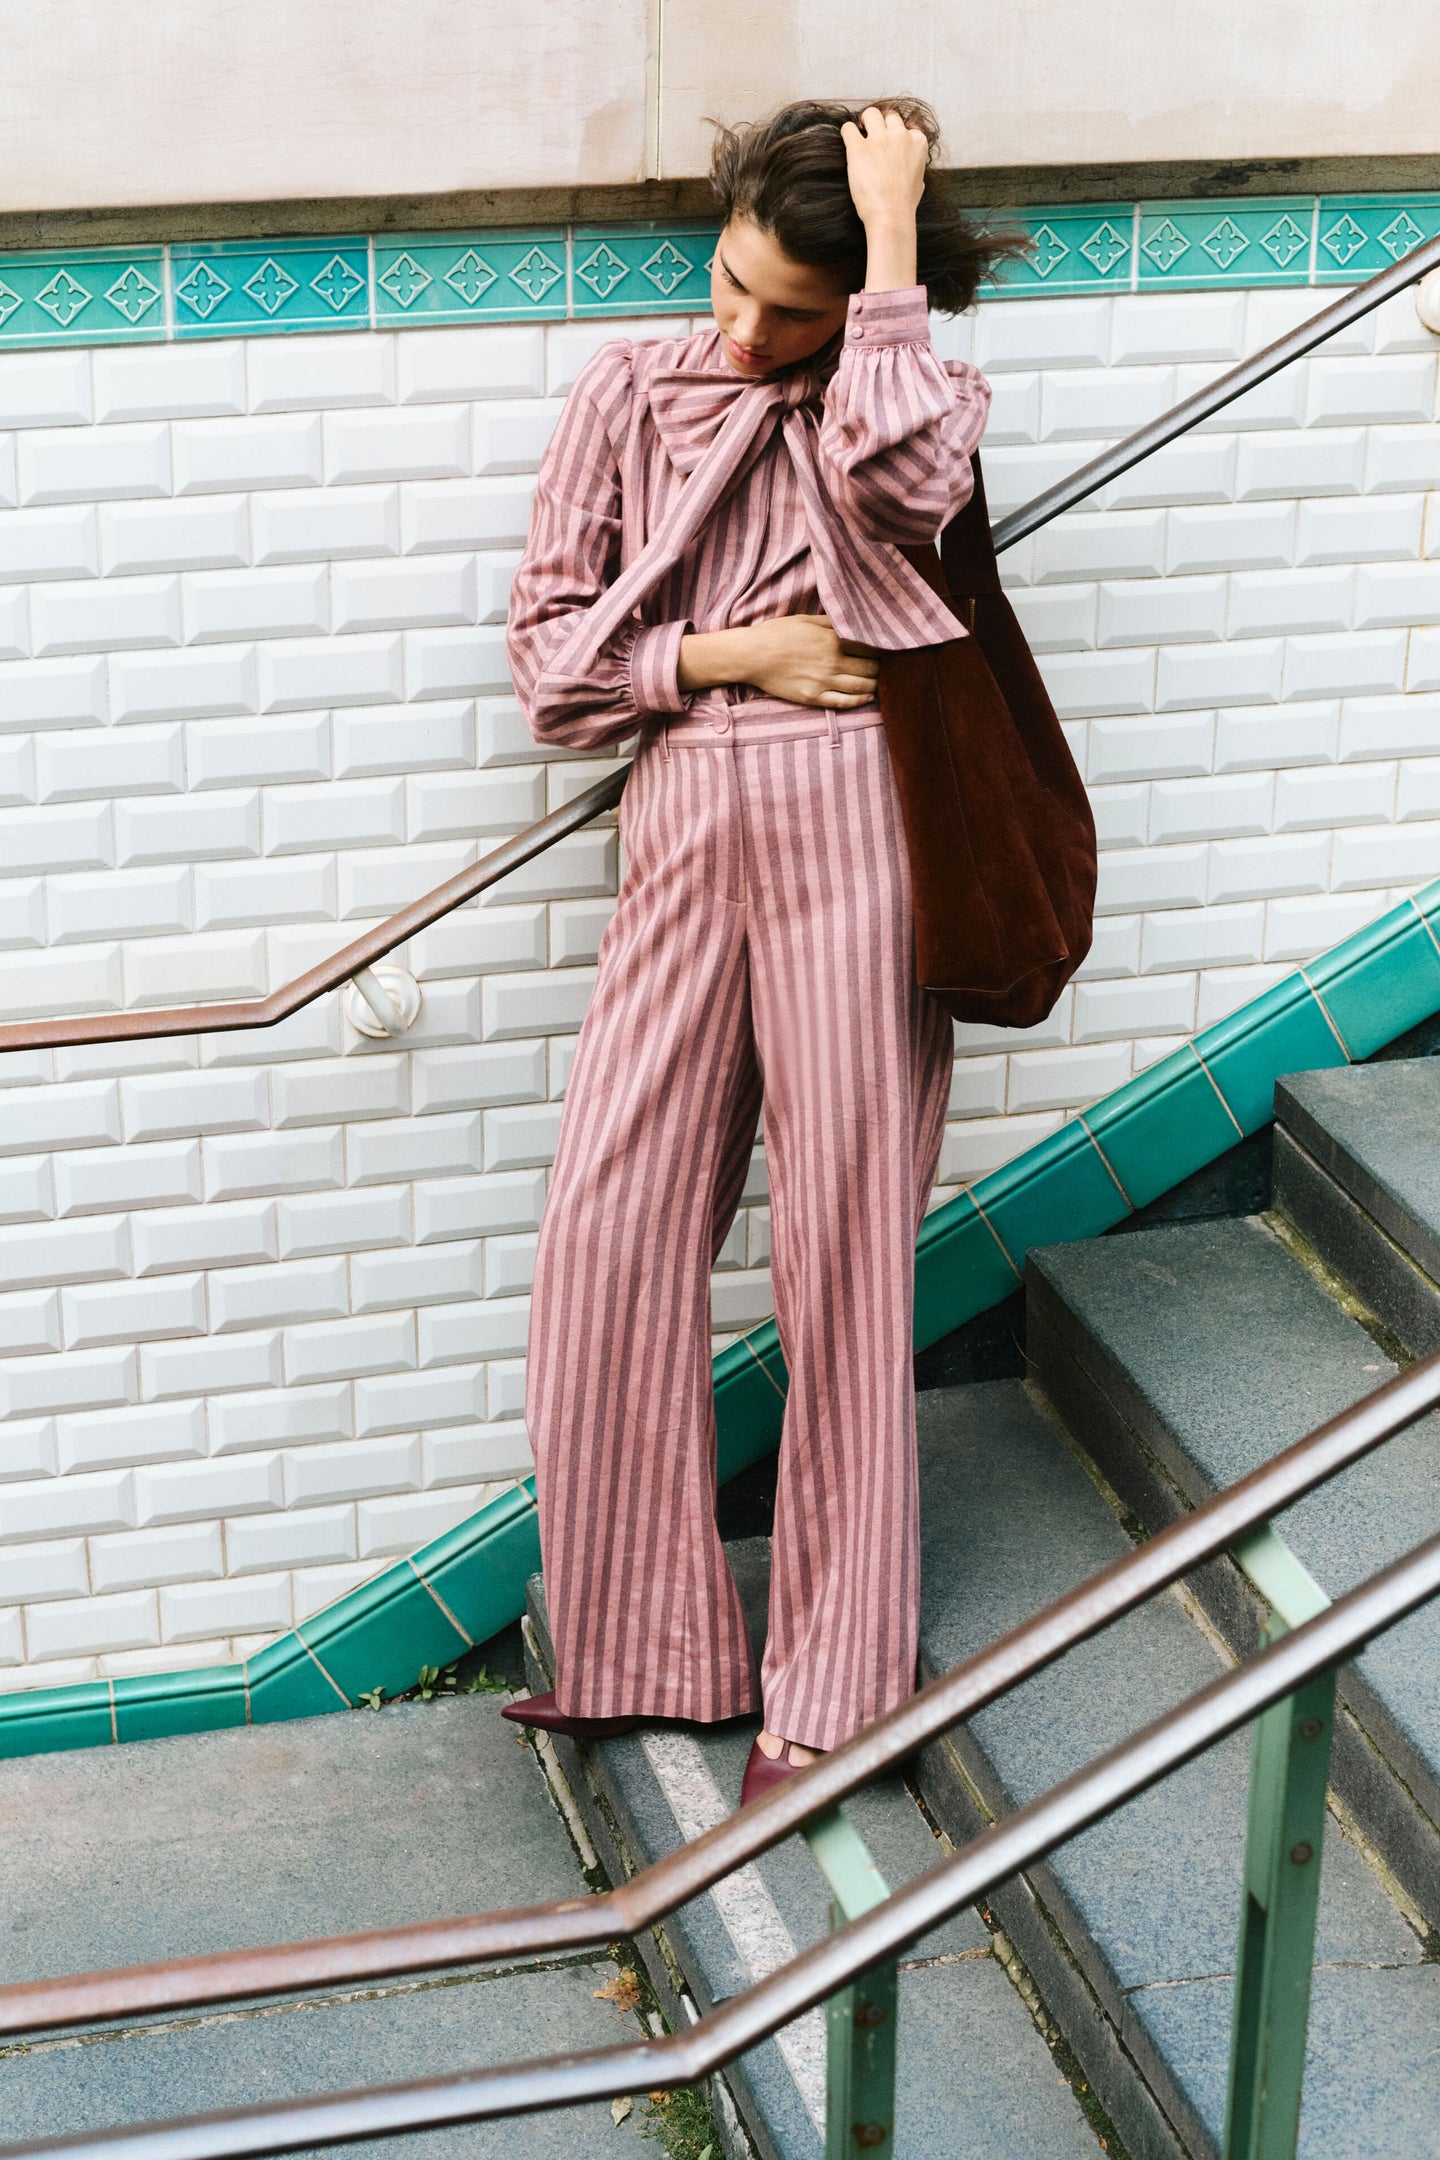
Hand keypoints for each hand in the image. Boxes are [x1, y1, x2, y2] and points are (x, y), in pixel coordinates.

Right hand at [677, 615, 878, 708]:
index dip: (881, 649)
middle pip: (870, 669)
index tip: (886, 651)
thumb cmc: (777, 633)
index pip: (869, 647)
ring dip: (875, 685)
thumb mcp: (807, 620)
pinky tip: (867, 697)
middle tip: (885, 668)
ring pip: (862, 687)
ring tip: (880, 683)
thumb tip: (852, 623)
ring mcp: (824, 682)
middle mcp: (833, 662)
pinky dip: (860, 701)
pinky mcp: (814, 698)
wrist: (753, 655)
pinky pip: (844, 703)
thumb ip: (832, 623)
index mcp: (833, 640)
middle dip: (881, 668)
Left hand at [839, 106, 928, 231]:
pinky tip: (848, 143)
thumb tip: (910, 168)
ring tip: (860, 136)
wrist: (891, 215)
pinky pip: (848, 128)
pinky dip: (847, 133)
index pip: (907, 125)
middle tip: (873, 137)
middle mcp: (900, 135)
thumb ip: (915, 167)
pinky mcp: (859, 148)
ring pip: (871, 113)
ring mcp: (880, 139)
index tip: (890, 143)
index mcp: (917, 142)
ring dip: (865, 123)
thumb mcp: (919, 181)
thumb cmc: (905, 204)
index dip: (896, 133)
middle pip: (889, 115)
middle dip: (881, 124)